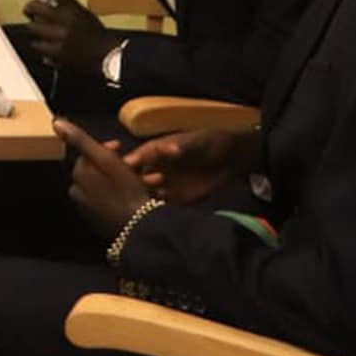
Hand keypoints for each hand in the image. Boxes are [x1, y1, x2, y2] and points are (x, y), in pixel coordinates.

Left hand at [23, 0, 118, 74]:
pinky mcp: (57, 54)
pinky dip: (39, 45)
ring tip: (39, 30)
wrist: (106, 55)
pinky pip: (37, 46)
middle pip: (36, 7)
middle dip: (29, 8)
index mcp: (74, 9)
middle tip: (29, 10)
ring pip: (32, 28)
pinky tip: (45, 44)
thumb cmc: (95, 34)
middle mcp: (66, 21)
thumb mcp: (82, 13)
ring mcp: (60, 38)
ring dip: (33, 28)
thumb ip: (65, 5)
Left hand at [53, 119, 151, 238]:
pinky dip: (123, 196)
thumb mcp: (106, 159)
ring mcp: (90, 211)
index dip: (106, 149)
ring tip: (149, 181)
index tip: (121, 148)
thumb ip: (81, 140)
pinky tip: (141, 195)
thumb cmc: (126, 190)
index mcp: (79, 176)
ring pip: (107, 187)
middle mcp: (79, 194)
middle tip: (137, 165)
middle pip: (98, 171)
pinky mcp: (102, 223)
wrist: (140, 228)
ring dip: (126, 181)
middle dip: (118, 166)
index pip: (88, 155)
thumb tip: (56, 123)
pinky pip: (111, 203)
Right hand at [122, 127, 259, 205]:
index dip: (126, 164)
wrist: (230, 160)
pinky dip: (157, 210)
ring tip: (149, 201)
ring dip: (144, 199)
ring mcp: (163, 185)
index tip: (126, 170)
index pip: (135, 158)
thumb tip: (165, 150)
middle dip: (133, 185)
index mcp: (154, 151)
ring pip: (144, 194)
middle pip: (134, 179)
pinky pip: (160, 206)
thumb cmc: (208, 143)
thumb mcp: (194, 143)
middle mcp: (154, 169)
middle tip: (139, 189)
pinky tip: (160, 212)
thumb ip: (179, 148)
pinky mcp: (175, 199)